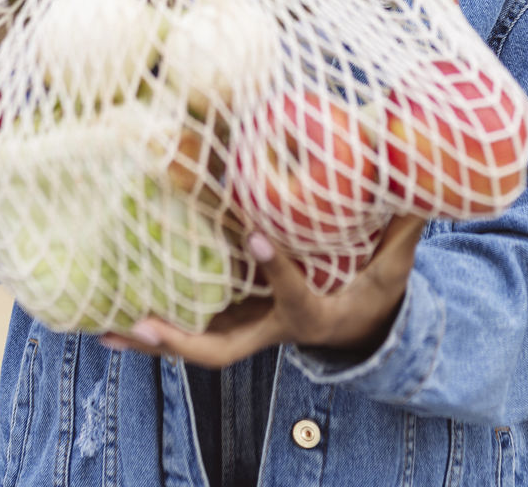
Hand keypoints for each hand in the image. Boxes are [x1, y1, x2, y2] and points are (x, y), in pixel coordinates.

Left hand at [99, 214, 425, 368]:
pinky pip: (189, 326)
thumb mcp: (394, 267)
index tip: (258, 233)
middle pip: (222, 347)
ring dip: (152, 339)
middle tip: (144, 322)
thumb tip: (421, 180)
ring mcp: (247, 327)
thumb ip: (402, 226)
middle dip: (183, 338)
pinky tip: (109, 316)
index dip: (277, 268)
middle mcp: (271, 327)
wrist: (361, 331)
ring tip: (105, 325)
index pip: (294, 294)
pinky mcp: (232, 318)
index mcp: (313, 312)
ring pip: (194, 344)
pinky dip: (151, 327)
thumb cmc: (375, 292)